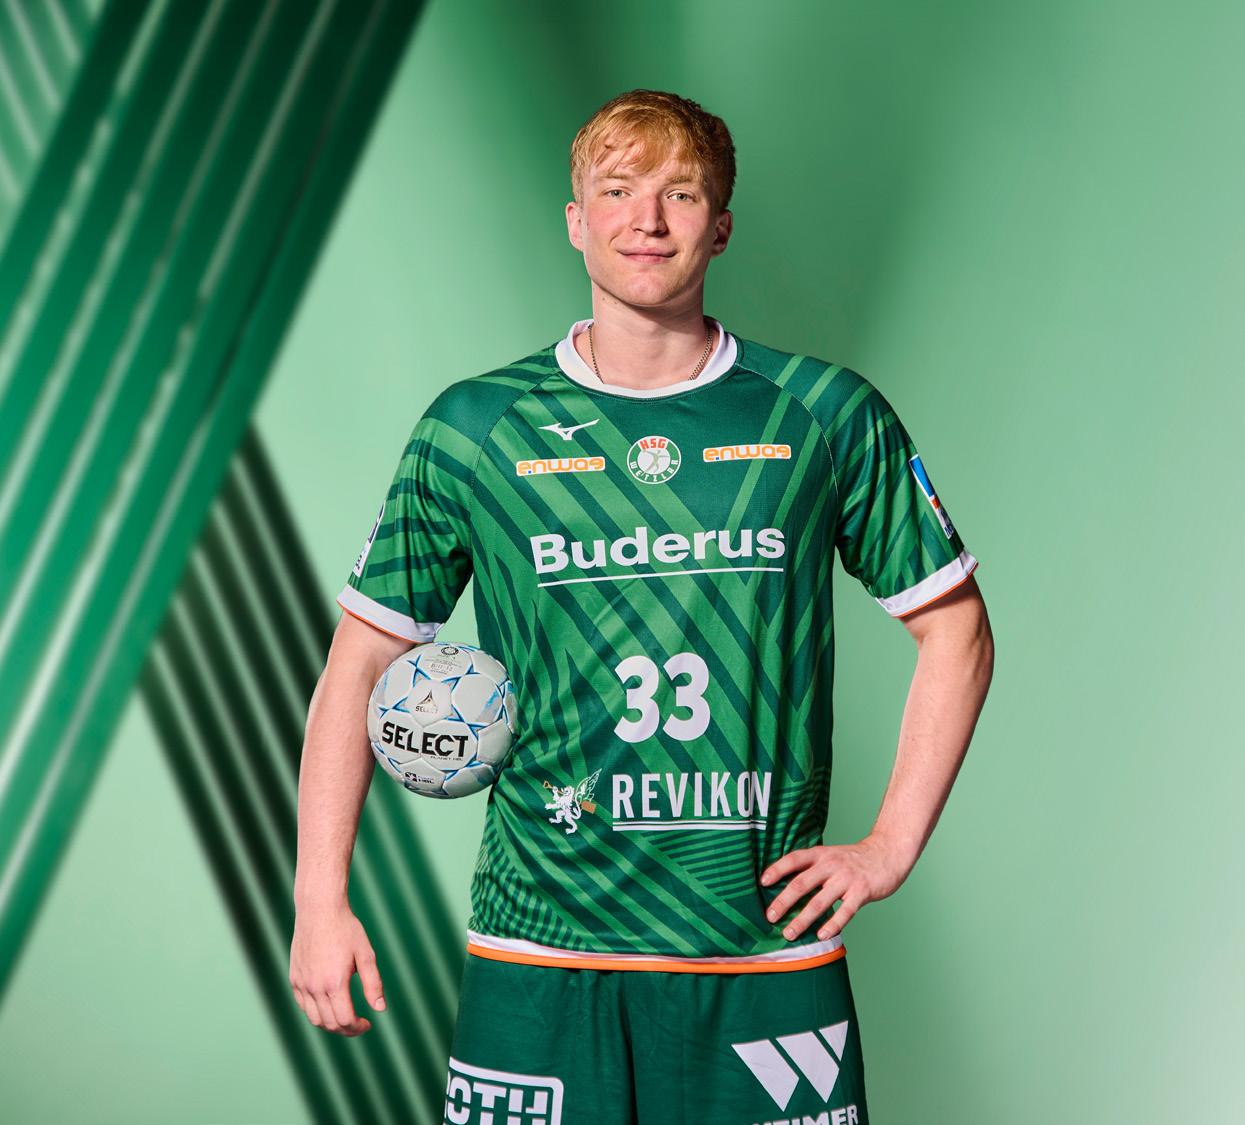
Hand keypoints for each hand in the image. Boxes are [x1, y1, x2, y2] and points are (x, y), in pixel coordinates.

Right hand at [289, 902, 385, 1035]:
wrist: (320, 910)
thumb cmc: (346, 929)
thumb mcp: (366, 954)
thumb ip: (373, 984)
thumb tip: (380, 1009)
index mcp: (334, 983)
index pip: (345, 1020)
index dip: (358, 1028)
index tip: (368, 1023)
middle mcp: (314, 987)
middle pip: (329, 1024)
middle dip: (346, 1029)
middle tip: (359, 1024)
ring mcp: (301, 984)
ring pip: (314, 1018)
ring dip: (330, 1024)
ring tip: (345, 1018)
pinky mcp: (294, 978)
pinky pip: (303, 1005)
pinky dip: (315, 1013)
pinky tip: (328, 1005)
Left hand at [759, 835, 913, 941]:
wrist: (887, 853)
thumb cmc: (854, 859)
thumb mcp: (831, 856)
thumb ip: (813, 869)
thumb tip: (787, 888)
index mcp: (821, 854)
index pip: (794, 859)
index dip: (777, 869)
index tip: (762, 882)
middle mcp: (831, 865)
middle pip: (801, 884)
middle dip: (783, 902)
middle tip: (770, 917)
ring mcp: (846, 878)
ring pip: (819, 902)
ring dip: (802, 919)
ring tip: (789, 934)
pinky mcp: (862, 892)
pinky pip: (845, 912)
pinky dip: (832, 925)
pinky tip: (821, 936)